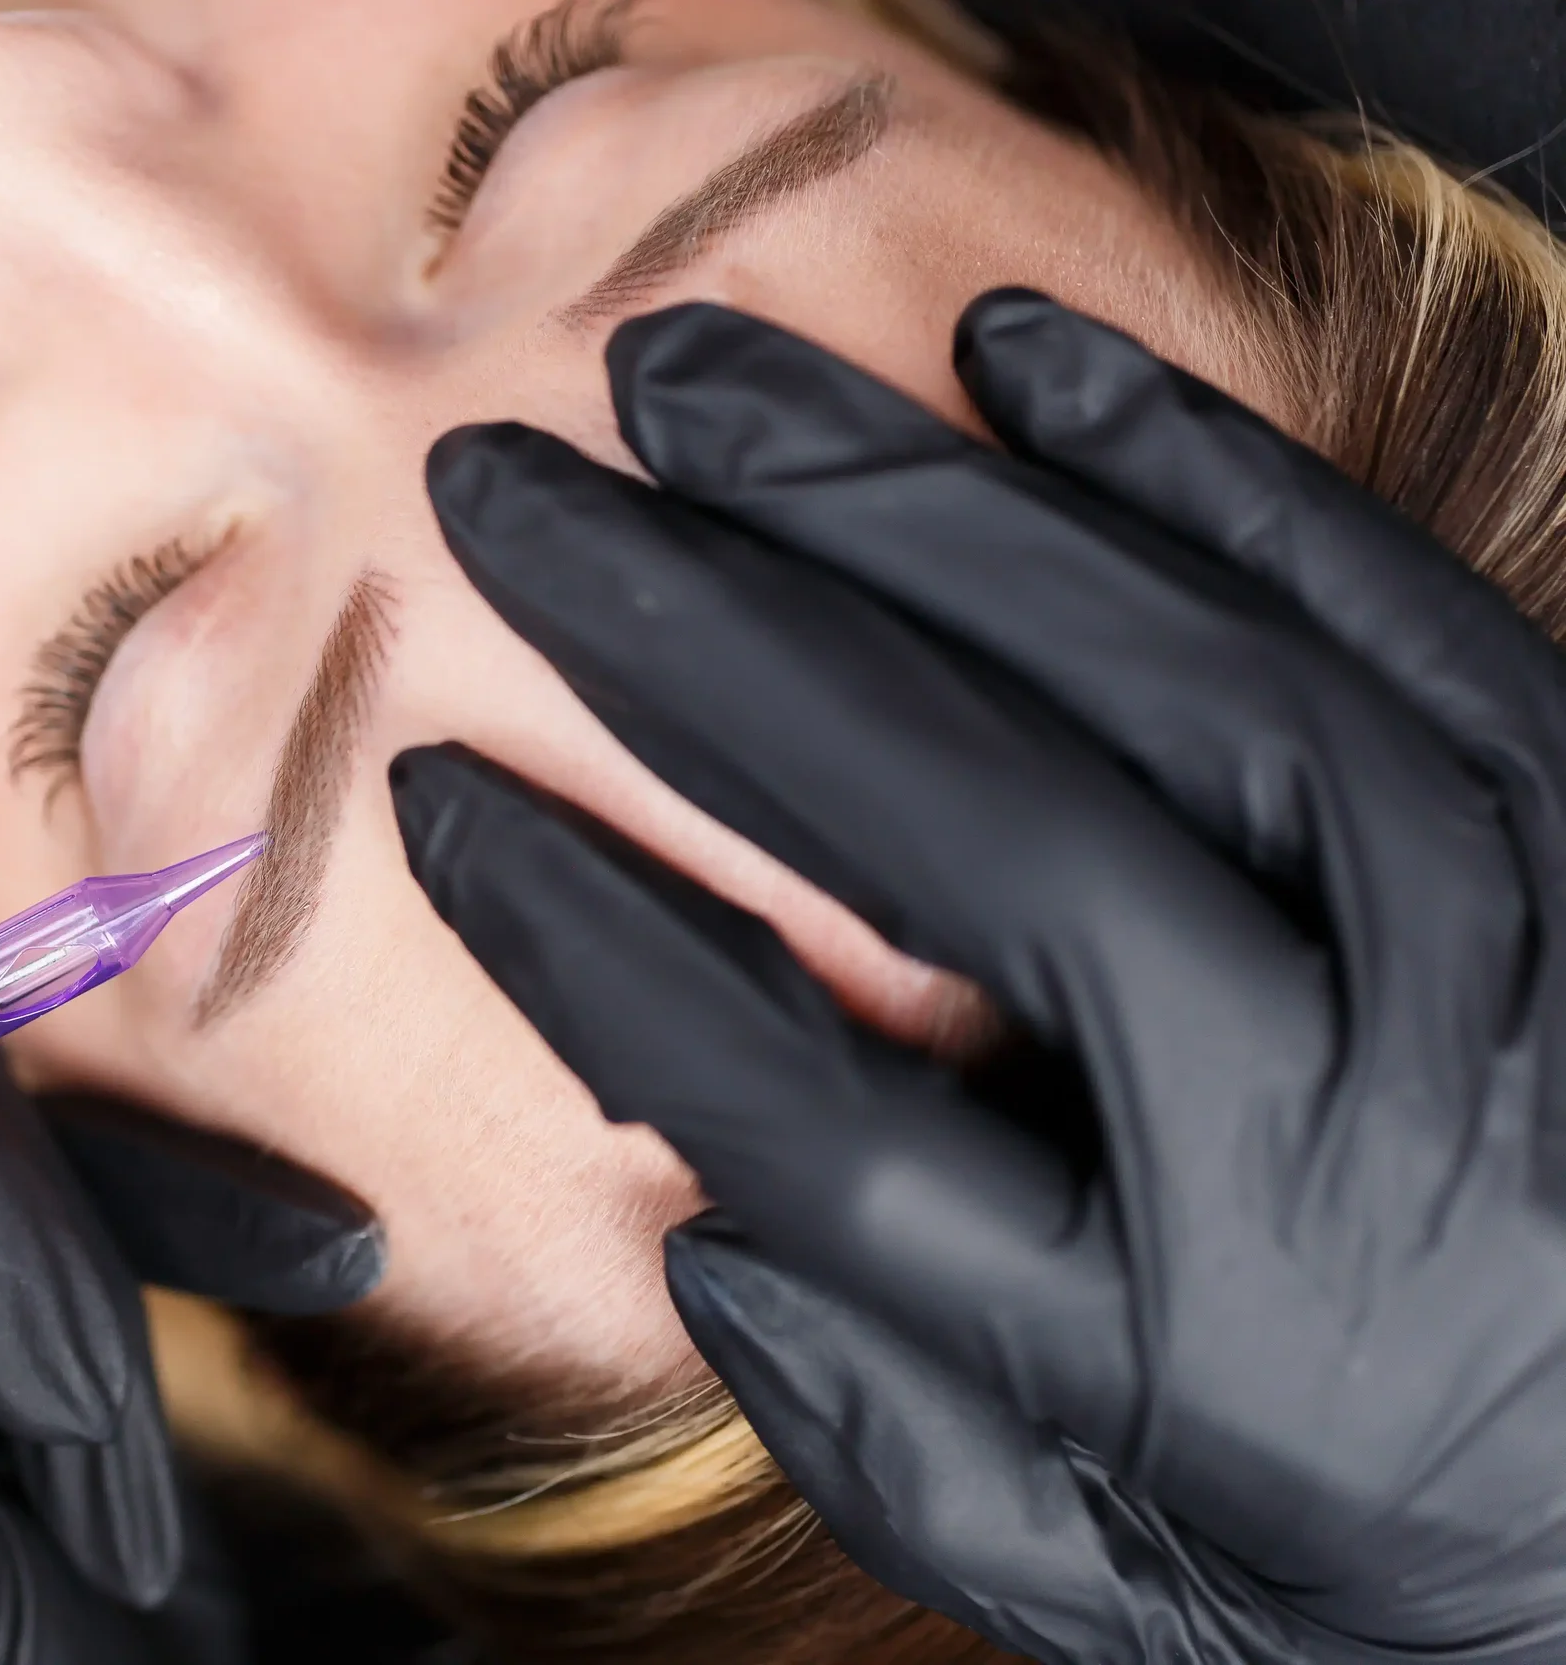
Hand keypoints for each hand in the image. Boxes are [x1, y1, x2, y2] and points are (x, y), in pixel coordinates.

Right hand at [391, 293, 1565, 1663]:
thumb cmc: (1400, 1556)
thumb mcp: (1132, 1592)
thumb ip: (901, 1446)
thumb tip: (710, 1239)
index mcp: (1174, 1348)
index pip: (798, 1108)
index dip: (587, 942)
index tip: (444, 804)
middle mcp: (1324, 1116)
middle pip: (958, 828)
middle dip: (695, 638)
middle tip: (517, 500)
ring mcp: (1485, 943)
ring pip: (1159, 668)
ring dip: (897, 503)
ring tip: (697, 384)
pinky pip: (1381, 601)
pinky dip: (1195, 464)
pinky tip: (1018, 363)